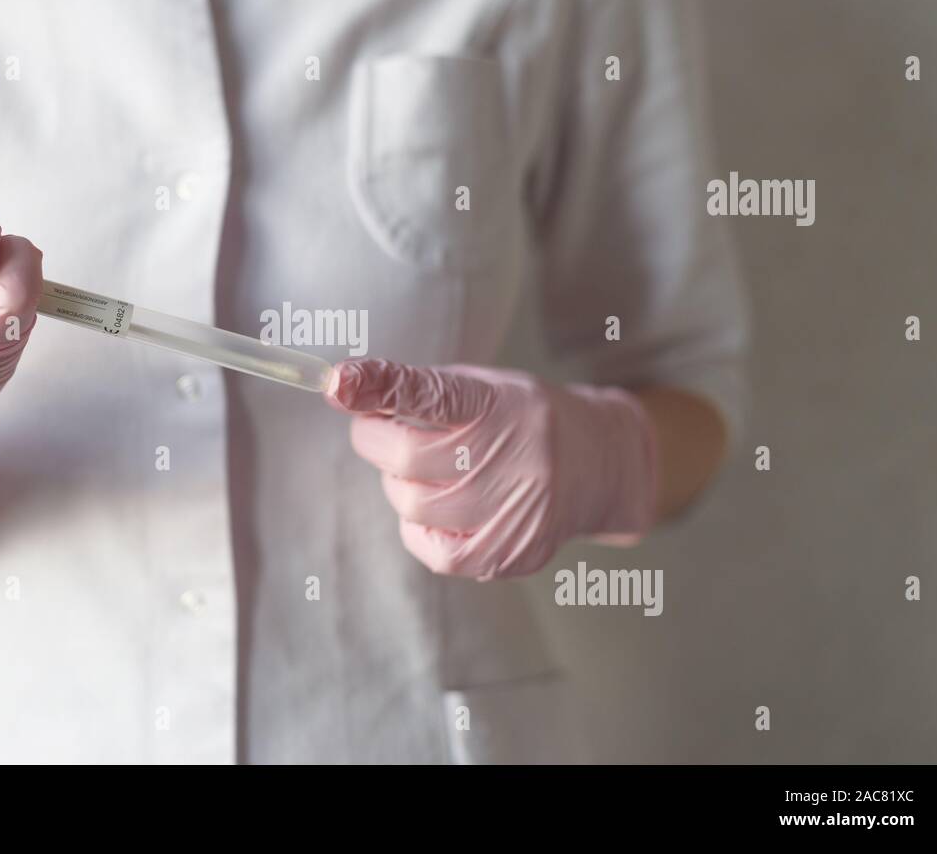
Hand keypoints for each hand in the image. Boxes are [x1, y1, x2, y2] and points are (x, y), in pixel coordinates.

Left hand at [325, 359, 657, 579]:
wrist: (599, 465)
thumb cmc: (524, 419)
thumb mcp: (482, 385)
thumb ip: (418, 390)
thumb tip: (346, 391)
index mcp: (501, 403)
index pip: (432, 394)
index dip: (380, 387)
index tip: (337, 383)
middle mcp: (512, 457)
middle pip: (406, 456)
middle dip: (375, 439)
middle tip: (382, 429)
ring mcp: (512, 512)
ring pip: (410, 502)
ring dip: (401, 483)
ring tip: (433, 469)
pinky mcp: (505, 554)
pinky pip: (428, 546)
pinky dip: (418, 524)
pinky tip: (444, 505)